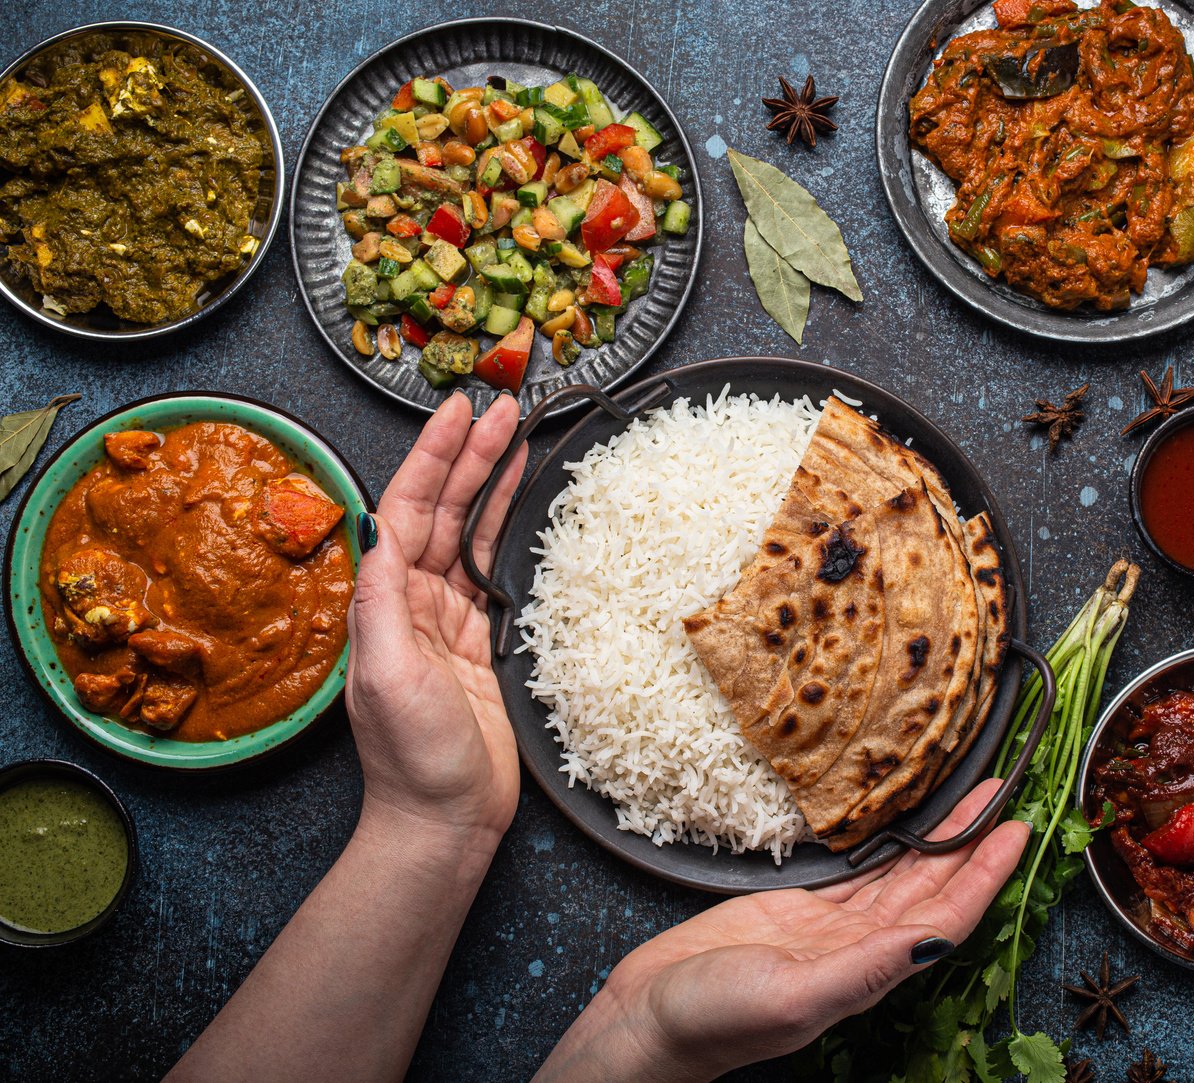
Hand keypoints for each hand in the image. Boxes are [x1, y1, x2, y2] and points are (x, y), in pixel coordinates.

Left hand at [345, 392, 527, 851]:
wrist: (446, 822)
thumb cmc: (413, 761)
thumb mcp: (389, 679)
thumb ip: (382, 603)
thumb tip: (378, 529)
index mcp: (384, 604)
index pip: (406, 510)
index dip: (433, 458)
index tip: (457, 412)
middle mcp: (413, 603)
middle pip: (442, 510)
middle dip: (470, 454)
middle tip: (503, 406)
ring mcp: (450, 621)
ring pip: (471, 533)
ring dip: (493, 483)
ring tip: (520, 434)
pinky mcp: (484, 644)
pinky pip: (496, 571)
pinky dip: (512, 532)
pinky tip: (529, 504)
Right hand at [536, 779, 1028, 1080]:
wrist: (649, 1021)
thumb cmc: (714, 1019)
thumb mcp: (794, 996)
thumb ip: (865, 969)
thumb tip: (931, 940)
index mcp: (869, 972)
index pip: (946, 917)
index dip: (985, 875)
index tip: (1017, 831)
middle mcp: (860, 949)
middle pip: (932, 888)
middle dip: (971, 843)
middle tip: (1003, 793)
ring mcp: (830, 929)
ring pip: (899, 876)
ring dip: (936, 839)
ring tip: (968, 799)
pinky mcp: (796, 911)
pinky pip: (856, 872)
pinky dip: (885, 845)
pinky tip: (902, 821)